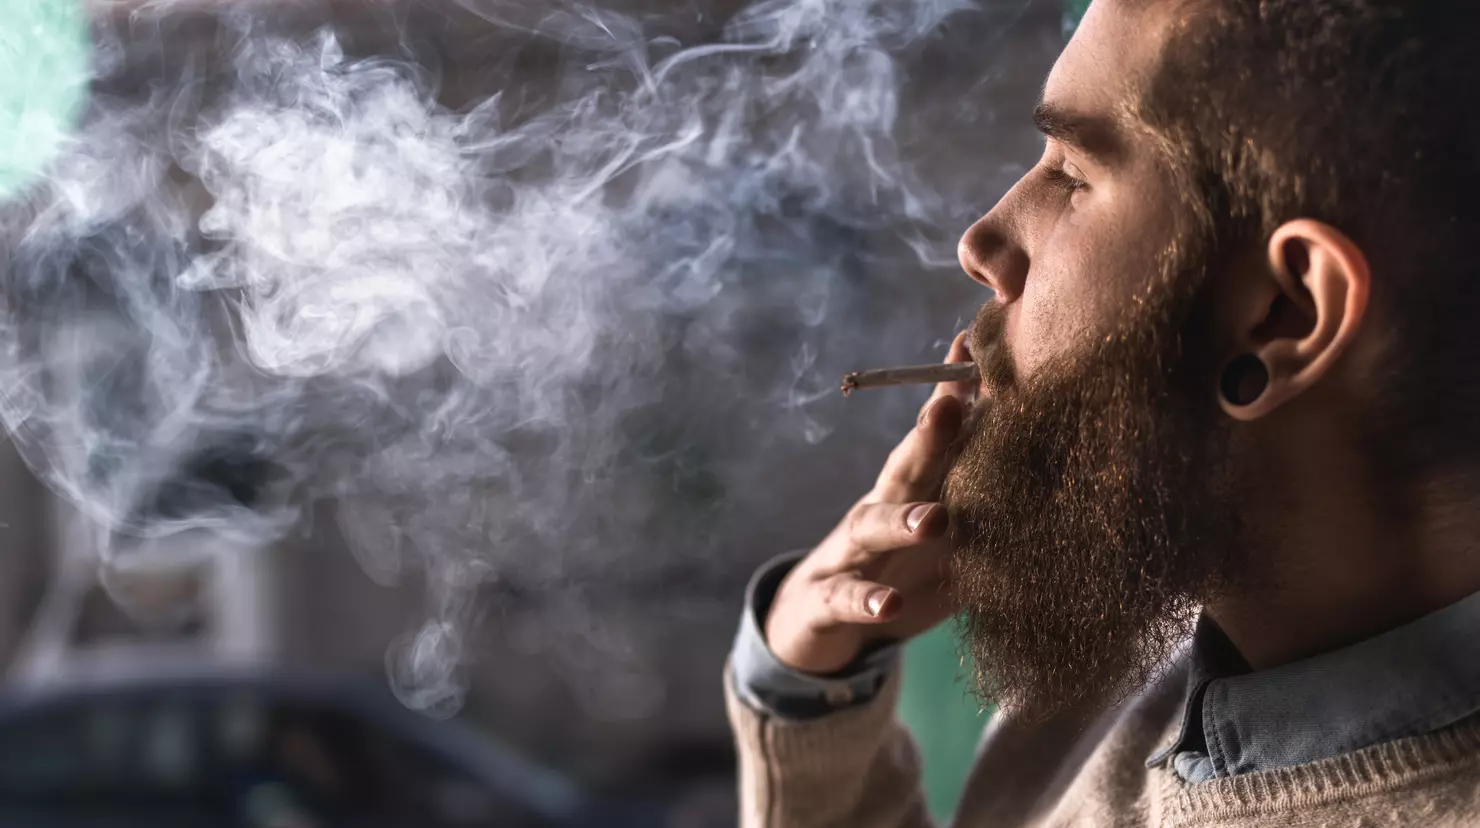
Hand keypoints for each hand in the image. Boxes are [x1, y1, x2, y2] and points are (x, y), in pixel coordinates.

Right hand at [765, 333, 976, 674]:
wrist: (820, 618)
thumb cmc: (899, 565)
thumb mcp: (949, 531)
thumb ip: (988, 497)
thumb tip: (1056, 458)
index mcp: (915, 489)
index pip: (940, 437)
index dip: (957, 395)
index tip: (978, 350)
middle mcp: (881, 508)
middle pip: (906, 466)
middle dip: (929, 434)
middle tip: (953, 404)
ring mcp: (852, 552)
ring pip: (872, 526)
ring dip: (902, 520)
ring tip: (934, 520)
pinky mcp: (830, 598)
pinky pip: (847, 598)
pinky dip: (866, 600)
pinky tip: (888, 604)